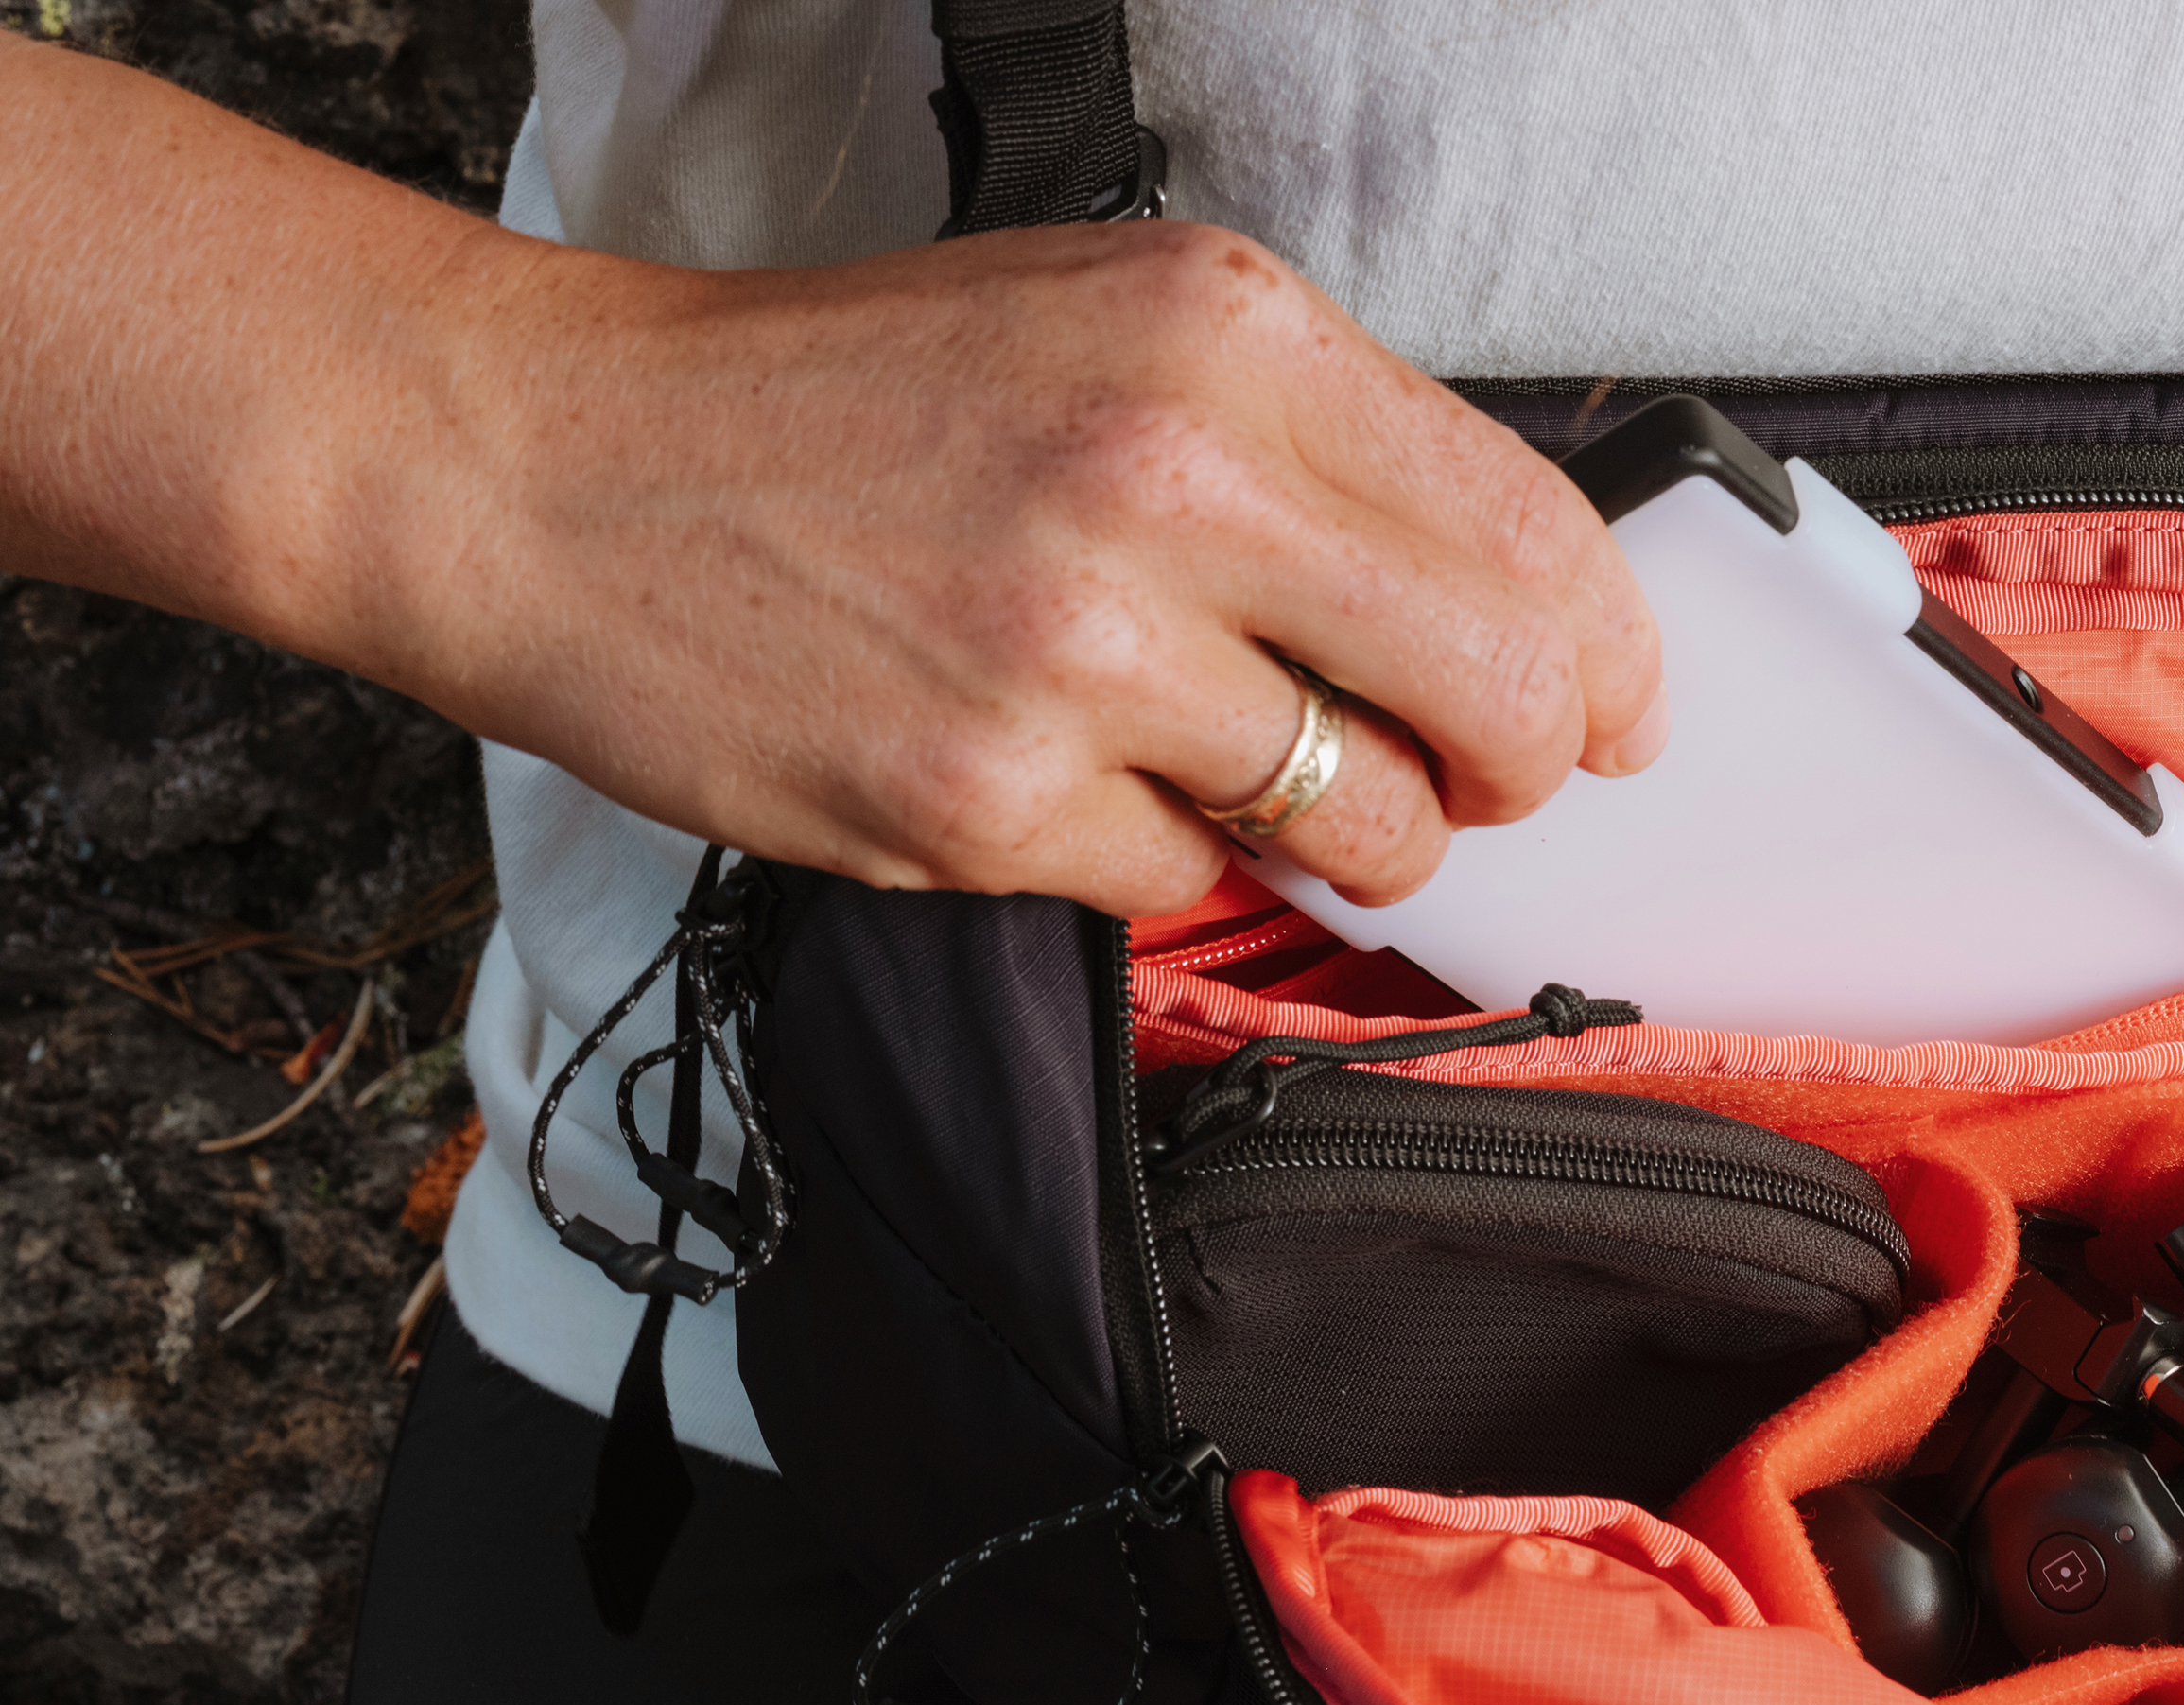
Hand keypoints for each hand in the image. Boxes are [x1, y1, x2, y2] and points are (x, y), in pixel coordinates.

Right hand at [380, 219, 1665, 915]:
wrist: (557, 467)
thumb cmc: (843, 401)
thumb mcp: (1109, 324)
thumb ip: (1318, 441)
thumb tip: (1513, 601)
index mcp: (1228, 336)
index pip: (1534, 532)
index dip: (1608, 658)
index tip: (1615, 712)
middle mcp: (1170, 480)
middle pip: (1502, 699)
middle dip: (1517, 770)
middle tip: (1466, 776)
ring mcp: (1077, 655)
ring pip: (1369, 826)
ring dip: (1343, 832)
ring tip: (1234, 763)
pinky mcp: (987, 803)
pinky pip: (1189, 888)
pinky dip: (1160, 858)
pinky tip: (1068, 775)